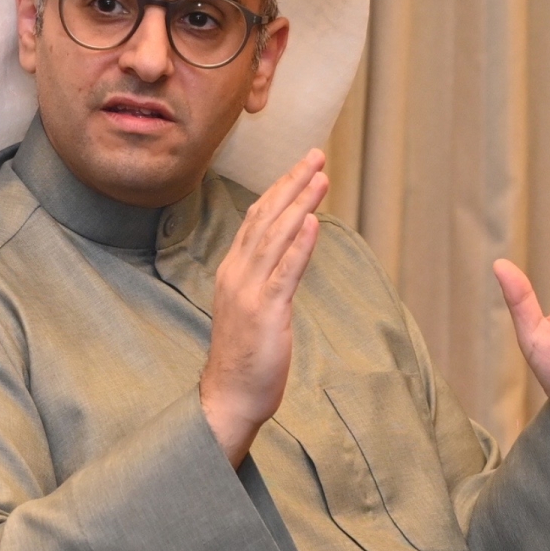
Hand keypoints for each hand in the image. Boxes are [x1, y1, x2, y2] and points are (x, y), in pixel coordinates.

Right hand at [201, 150, 327, 464]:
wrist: (229, 396)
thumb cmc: (244, 355)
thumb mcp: (253, 307)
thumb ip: (266, 277)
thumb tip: (289, 250)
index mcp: (234, 270)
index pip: (257, 219)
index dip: (280, 189)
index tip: (302, 166)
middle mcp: (238, 274)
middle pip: (266, 218)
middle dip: (293, 184)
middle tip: (316, 155)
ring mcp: (250, 292)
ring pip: (276, 237)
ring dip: (300, 204)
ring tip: (320, 177)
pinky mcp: (266, 312)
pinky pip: (285, 272)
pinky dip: (299, 245)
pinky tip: (313, 222)